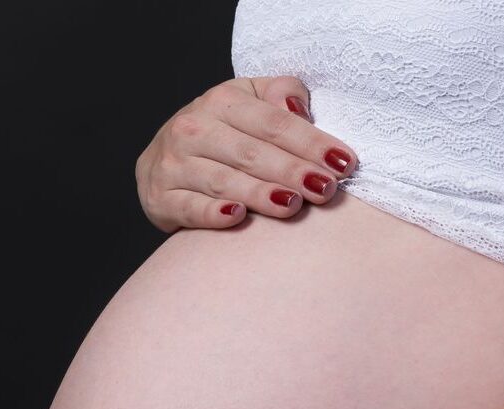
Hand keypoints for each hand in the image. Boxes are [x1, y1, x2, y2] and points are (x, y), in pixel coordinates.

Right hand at [134, 75, 358, 232]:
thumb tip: (299, 109)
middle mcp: (193, 129)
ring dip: (260, 194)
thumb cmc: (222, 134)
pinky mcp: (160, 198)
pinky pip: (190, 207)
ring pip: (223, 180)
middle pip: (251, 153)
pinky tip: (238, 217)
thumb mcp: (249, 102)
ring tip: (292, 205)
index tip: (343, 163)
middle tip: (325, 189)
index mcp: (221, 101)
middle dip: (292, 171)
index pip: (274, 123)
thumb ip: (280, 95)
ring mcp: (173, 164)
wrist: (162, 164)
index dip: (311, 142)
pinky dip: (213, 213)